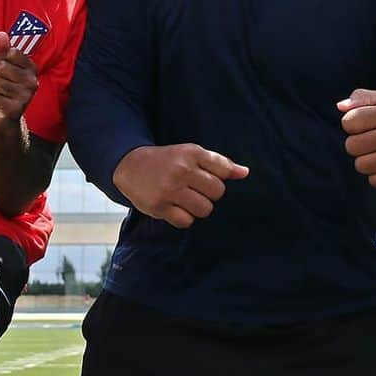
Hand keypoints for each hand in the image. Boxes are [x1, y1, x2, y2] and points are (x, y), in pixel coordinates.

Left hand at [0, 31, 38, 127]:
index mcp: (32, 68)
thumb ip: (2, 50)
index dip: (3, 60)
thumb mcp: (2, 65)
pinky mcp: (16, 109)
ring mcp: (26, 96)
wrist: (5, 114)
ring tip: (1, 94)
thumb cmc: (4, 86)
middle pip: (2, 67)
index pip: (12, 52)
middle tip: (2, 83)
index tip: (7, 69)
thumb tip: (1, 34)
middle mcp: (32, 82)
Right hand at [113, 144, 248, 228]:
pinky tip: (174, 208)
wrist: (131, 166)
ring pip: (204, 209)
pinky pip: (186, 221)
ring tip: (185, 200)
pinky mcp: (159, 206)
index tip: (205, 177)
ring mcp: (169, 189)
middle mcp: (181, 170)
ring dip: (198, 208)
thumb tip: (245, 172)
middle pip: (217, 193)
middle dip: (209, 194)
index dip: (218, 178)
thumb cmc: (168, 161)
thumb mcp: (192, 154)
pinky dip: (183, 218)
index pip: (224, 171)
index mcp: (192, 153)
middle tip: (194, 189)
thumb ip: (220, 164)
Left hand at [338, 89, 375, 188]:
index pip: (348, 122)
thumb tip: (340, 107)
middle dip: (358, 145)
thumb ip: (362, 98)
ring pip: (360, 165)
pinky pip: (374, 181)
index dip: (353, 125)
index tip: (365, 126)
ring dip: (367, 162)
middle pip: (351, 146)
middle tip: (373, 142)